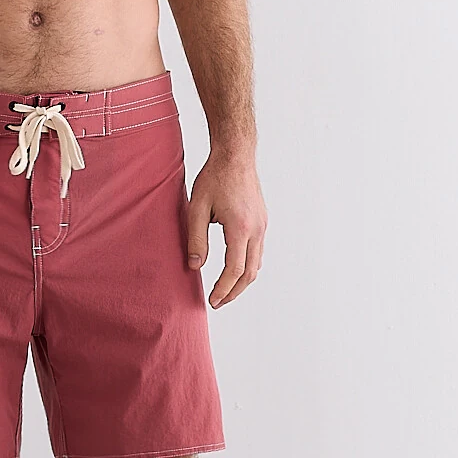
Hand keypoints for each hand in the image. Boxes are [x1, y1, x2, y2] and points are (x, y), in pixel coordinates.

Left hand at [186, 150, 266, 306]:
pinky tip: (234, 269)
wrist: (236, 155)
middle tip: (218, 302)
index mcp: (240, 227)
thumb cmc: (214, 177)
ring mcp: (262, 225)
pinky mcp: (262, 221)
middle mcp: (256, 229)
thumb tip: (195, 266)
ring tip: (225, 290)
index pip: (234, 269)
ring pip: (256, 264)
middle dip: (234, 291)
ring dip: (241, 281)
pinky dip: (247, 265)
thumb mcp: (197, 207)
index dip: (223, 288)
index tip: (212, 301)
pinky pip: (257, 251)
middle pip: (249, 273)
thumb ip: (196, 238)